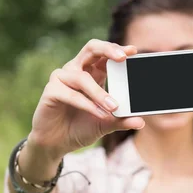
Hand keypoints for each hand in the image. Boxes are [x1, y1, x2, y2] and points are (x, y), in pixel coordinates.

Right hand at [29, 39, 144, 157]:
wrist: (57, 143)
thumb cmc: (81, 128)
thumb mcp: (106, 124)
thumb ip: (122, 121)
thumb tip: (141, 122)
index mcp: (92, 72)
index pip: (105, 54)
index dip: (118, 49)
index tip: (133, 51)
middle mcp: (76, 70)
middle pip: (91, 48)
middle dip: (107, 50)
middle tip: (122, 58)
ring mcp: (61, 79)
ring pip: (82, 78)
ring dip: (100, 93)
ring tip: (114, 107)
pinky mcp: (51, 92)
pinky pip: (71, 95)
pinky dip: (87, 105)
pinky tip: (99, 114)